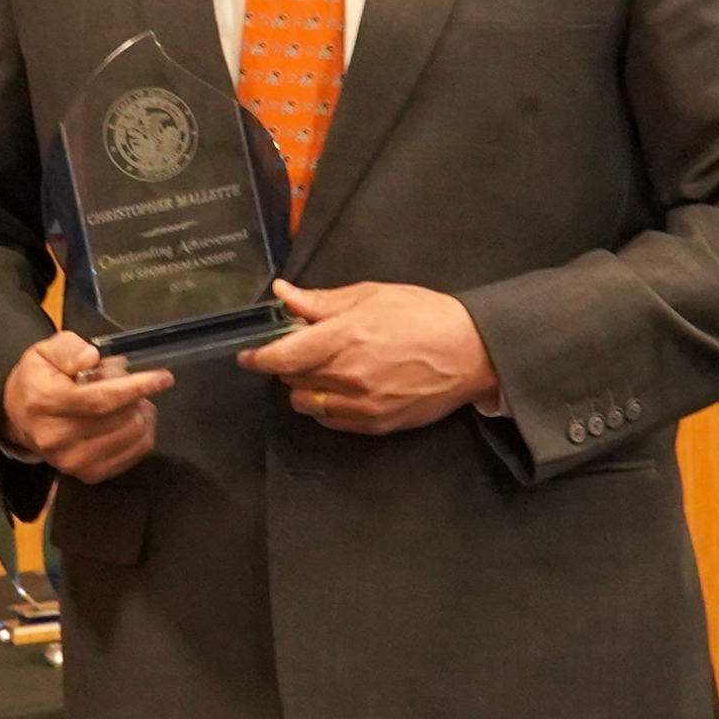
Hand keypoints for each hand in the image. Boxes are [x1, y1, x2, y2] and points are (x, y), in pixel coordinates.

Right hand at [2, 332, 171, 481]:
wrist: (18, 418)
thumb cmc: (38, 379)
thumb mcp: (45, 351)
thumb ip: (68, 349)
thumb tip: (91, 358)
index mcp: (45, 402)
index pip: (99, 399)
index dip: (136, 388)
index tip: (164, 378)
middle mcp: (57, 437)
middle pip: (120, 419)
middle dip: (138, 396)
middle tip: (133, 384)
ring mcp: (72, 461)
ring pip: (131, 437)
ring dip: (142, 415)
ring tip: (131, 402)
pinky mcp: (87, 475)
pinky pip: (132, 456)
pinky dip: (141, 436)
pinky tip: (131, 420)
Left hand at [238, 279, 498, 434]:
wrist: (471, 352)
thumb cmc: (424, 315)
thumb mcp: (372, 296)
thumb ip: (322, 301)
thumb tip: (284, 294)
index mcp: (345, 337)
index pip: (282, 356)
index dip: (258, 357)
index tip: (248, 355)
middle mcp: (348, 375)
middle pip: (291, 379)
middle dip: (288, 364)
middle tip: (301, 350)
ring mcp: (362, 404)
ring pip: (307, 403)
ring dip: (304, 387)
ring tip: (324, 370)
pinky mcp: (375, 424)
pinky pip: (331, 421)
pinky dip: (326, 406)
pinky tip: (342, 389)